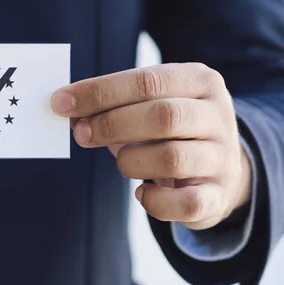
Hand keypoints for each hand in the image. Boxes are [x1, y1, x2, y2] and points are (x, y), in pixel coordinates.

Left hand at [51, 63, 251, 230]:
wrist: (220, 168)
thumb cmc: (170, 130)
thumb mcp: (149, 105)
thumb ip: (114, 104)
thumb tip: (69, 109)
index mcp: (200, 81)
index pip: (147, 81)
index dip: (100, 92)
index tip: (61, 102)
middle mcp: (217, 116)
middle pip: (163, 116)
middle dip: (111, 124)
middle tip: (81, 133)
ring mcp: (222, 157)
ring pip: (171, 158)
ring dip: (130, 161)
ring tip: (121, 161)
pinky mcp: (219, 195)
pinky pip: (186, 203)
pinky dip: (155, 202)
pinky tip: (141, 193)